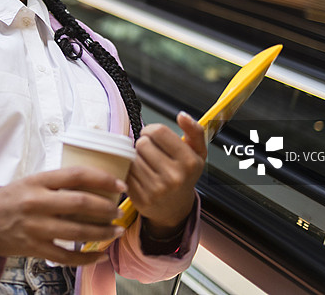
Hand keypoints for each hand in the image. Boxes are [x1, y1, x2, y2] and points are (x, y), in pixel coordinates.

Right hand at [0, 167, 125, 265]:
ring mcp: (36, 228)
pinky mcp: (35, 249)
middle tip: (119, 211)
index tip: (119, 185)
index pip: (76, 175)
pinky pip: (67, 257)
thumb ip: (58, 182)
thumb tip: (94, 184)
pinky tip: (100, 255)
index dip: (102, 179)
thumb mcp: (31, 182)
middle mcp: (37, 203)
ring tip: (116, 231)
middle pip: (81, 203)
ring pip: (78, 232)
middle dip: (107, 208)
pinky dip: (87, 258)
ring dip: (102, 233)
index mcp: (38, 181)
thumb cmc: (12, 199)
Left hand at [126, 112, 206, 237]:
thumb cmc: (185, 176)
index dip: (150, 130)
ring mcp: (157, 189)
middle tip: (149, 152)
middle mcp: (174, 176)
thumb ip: (194, 131)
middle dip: (143, 144)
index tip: (152, 136)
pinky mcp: (141, 198)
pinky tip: (140, 174)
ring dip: (136, 157)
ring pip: (132, 157)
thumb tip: (182, 115)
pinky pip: (126, 172)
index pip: (158, 131)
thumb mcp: (198, 153)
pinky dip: (130, 170)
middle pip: (142, 143)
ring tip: (146, 163)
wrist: (176, 208)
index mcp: (189, 162)